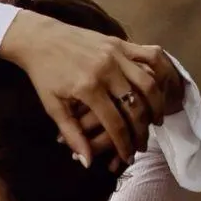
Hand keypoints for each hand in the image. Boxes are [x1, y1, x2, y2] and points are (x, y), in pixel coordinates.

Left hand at [0, 11, 180, 170]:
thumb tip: (88, 163)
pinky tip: (160, 88)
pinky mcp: (120, 42)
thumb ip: (72, 134)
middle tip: (142, 145)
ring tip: (156, 121)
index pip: (115, 124)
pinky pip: (150, 56)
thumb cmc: (44, 74)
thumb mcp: (53, 106)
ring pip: (148, 84)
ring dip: (157, 105)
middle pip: (135, 107)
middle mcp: (106, 70)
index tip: (128, 157)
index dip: (124, 145)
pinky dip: (160, 71)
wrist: (40, 38)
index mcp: (87, 88)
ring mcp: (116, 54)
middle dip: (142, 131)